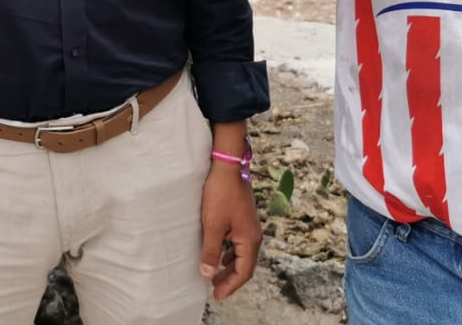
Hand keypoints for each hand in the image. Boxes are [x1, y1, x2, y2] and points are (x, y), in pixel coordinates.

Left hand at [199, 159, 261, 299]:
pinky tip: (220, 253)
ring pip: (241, 254)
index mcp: (249, 239)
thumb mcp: (213, 225)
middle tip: (215, 289)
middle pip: (244, 264)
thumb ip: (211, 251)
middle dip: (230, 278)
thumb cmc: (220, 194)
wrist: (228, 166)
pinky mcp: (242, 218)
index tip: (217, 294)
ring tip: (215, 275)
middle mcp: (254, 235)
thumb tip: (208, 273)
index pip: (244, 271)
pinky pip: (238, 243)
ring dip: (229, 266)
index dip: (230, 285)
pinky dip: (230, 253)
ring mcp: (249, 226)